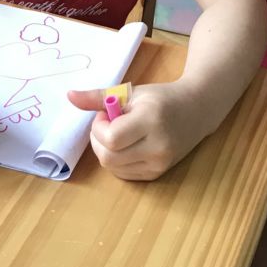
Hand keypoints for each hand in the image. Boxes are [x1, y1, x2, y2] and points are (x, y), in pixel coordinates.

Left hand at [66, 83, 206, 180]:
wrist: (197, 110)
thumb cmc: (160, 97)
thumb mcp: (130, 92)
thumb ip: (99, 97)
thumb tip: (68, 96)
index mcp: (151, 120)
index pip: (111, 138)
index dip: (99, 127)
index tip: (105, 114)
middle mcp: (158, 146)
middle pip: (109, 158)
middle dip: (98, 141)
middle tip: (107, 125)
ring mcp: (160, 163)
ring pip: (113, 168)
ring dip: (106, 151)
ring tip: (119, 134)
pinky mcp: (158, 173)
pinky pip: (124, 174)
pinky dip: (117, 161)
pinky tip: (126, 146)